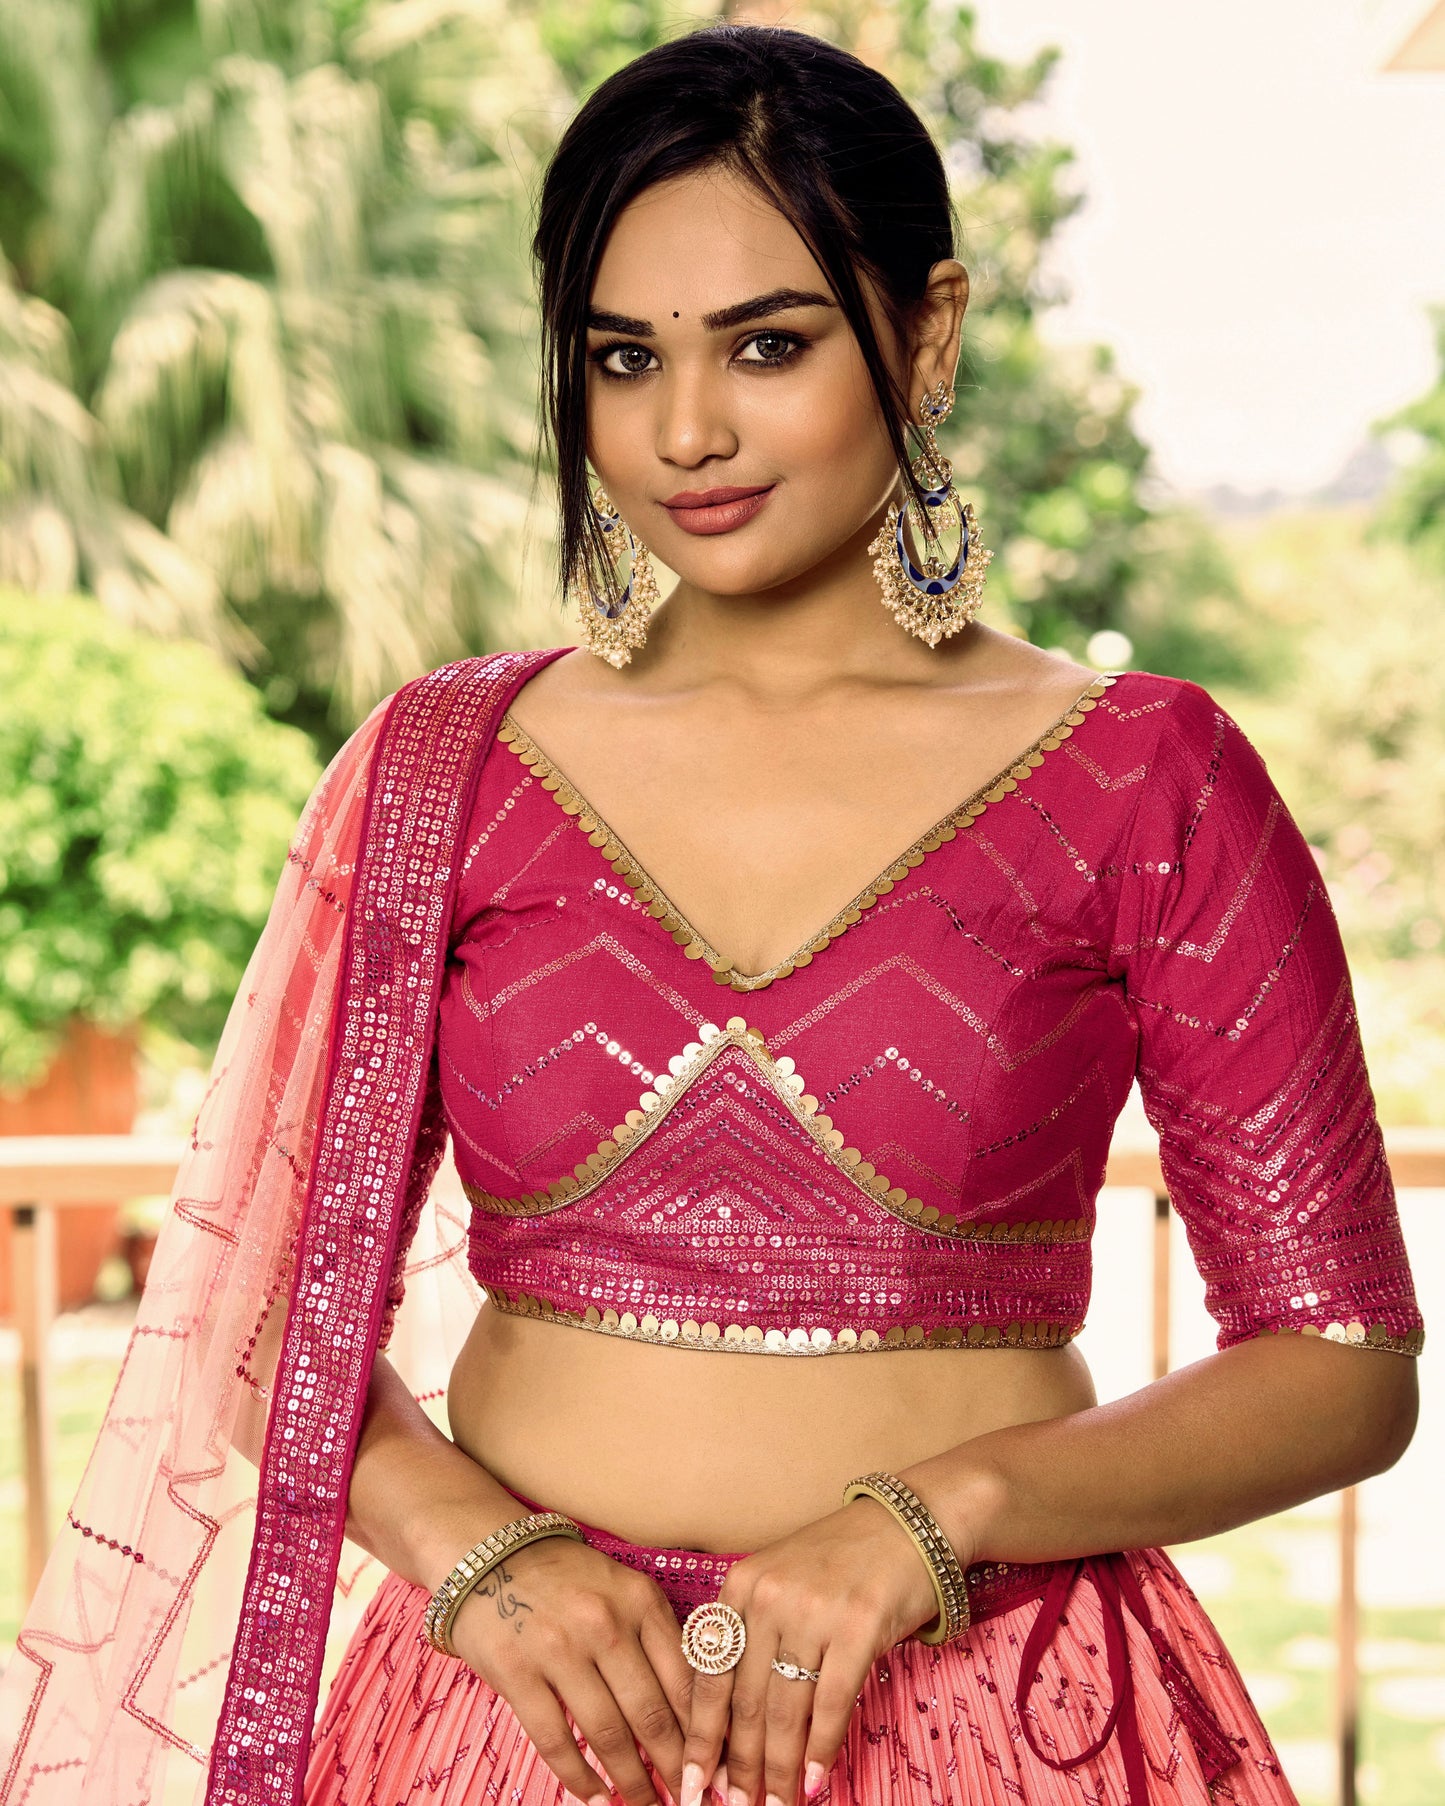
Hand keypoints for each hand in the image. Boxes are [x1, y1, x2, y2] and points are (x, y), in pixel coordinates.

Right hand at [450, 1533, 695, 1805]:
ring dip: (632, 1783)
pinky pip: (555, 1740)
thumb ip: (658, 1640)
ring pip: (607, 1734)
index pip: (686, 1680)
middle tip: (690, 1802)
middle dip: (675, 1769)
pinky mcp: (517, 1673)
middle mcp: (604, 1623)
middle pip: (651, 1715)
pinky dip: (579, 1779)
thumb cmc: (569, 1580)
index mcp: (640, 1601)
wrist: (490, 1554)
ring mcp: (559, 1649)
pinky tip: (596, 1799)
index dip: (705, 1734)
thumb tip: (695, 1715)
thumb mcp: (624, 1590)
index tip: (716, 1770)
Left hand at [679, 1493, 965, 1805]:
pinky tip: (815, 1782)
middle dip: (739, 1766)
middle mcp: (769, 1596)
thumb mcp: (782, 1583)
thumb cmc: (842, 1562)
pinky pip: (831, 1702)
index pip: (710, 1675)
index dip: (701, 1737)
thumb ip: (755, 1639)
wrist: (909, 1524)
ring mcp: (813, 1610)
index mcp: (740, 1586)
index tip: (692, 1782)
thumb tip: (733, 1726)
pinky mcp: (858, 1625)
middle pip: (744, 1701)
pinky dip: (821, 1749)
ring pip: (785, 1710)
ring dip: (779, 1770)